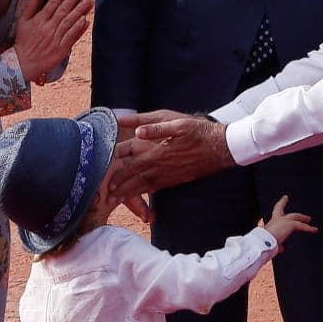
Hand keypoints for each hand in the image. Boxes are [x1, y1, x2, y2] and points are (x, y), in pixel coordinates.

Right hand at [13, 0, 91, 82]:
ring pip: (69, 22)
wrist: (22, 64)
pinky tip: (86, 20)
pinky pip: (71, 37)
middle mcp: (47, 28)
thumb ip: (32, 3)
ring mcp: (55, 39)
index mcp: (38, 20)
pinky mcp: (61, 50)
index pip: (53, 3)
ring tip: (89, 1)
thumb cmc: (24, 41)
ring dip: (79, 11)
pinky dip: (78, 29)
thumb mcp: (23, 20)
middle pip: (63, 10)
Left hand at [111, 110, 235, 200]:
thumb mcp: (176, 122)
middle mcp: (159, 165)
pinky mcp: (175, 179)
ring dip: (127, 193)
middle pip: (132, 175)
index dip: (114, 162)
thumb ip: (153, 126)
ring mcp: (167, 175)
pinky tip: (139, 195)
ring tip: (115, 199)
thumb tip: (134, 129)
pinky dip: (144, 193)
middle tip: (104, 193)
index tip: (100, 167)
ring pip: (142, 185)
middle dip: (117, 184)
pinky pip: (155, 188)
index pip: (129, 156)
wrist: (221, 148)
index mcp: (156, 150)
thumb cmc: (198, 131)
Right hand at [263, 195, 316, 248]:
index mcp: (271, 223)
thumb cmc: (265, 243)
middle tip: (285, 198)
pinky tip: (315, 230)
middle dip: (283, 203)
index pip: (276, 212)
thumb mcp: (271, 243)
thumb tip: (281, 249)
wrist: (265, 242)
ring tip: (308, 219)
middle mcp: (276, 219)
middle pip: (280, 208)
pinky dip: (309, 229)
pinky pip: (302, 226)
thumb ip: (278, 245)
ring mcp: (283, 220)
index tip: (284, 197)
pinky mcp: (290, 224)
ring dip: (302, 217)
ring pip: (295, 217)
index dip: (280, 204)